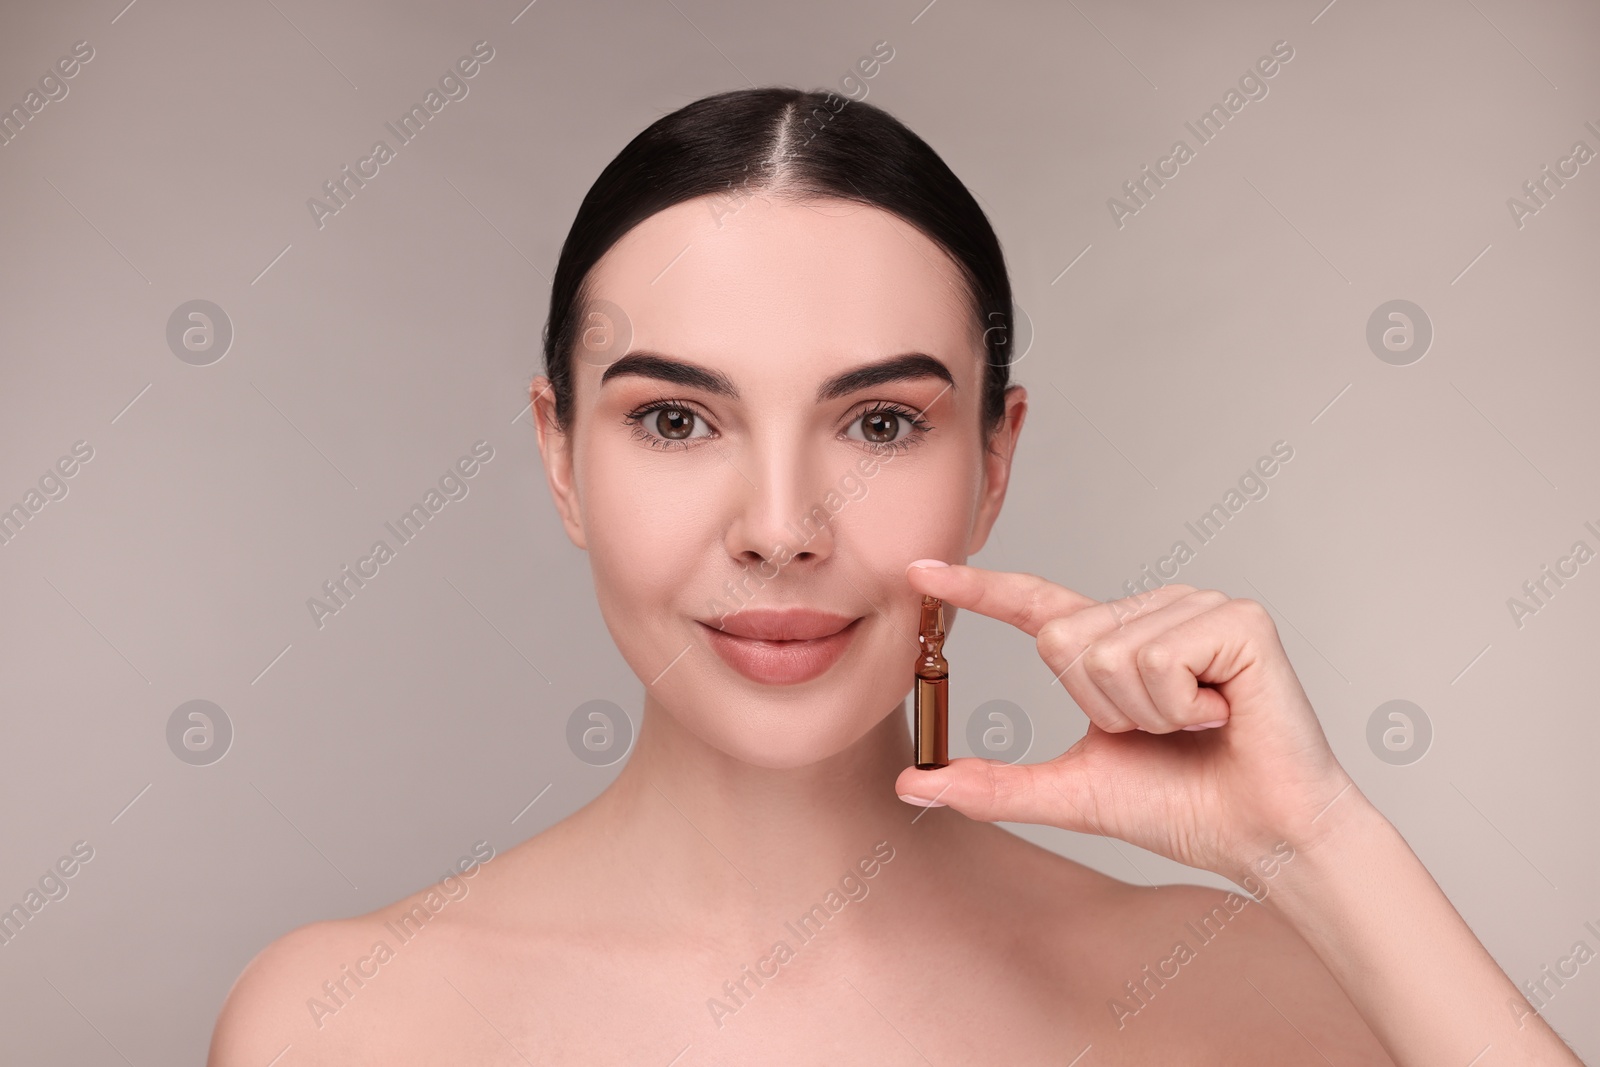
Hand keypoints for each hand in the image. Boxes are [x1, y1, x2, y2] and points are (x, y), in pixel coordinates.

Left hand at [894, 561, 1359, 875]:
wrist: (1260, 838)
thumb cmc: (1180, 808)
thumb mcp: (1069, 792)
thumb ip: (991, 785)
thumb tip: (909, 784)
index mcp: (1112, 642)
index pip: (1034, 605)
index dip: (976, 589)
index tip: (918, 571)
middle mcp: (1153, 611)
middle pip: (1061, 641)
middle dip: (1100, 709)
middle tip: (1159, 733)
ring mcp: (1197, 607)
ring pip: (1108, 653)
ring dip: (1145, 715)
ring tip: (1197, 725)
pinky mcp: (1239, 619)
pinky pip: (1159, 659)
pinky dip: (1183, 708)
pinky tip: (1224, 715)